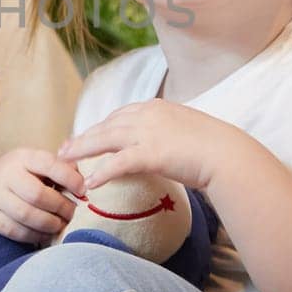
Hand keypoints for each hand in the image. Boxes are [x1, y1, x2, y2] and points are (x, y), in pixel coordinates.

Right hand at [0, 147, 85, 244]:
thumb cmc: (23, 176)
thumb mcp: (39, 166)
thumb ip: (61, 170)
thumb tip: (82, 185)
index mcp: (22, 157)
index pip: (48, 164)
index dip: (69, 178)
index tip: (82, 190)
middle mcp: (5, 174)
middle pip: (37, 194)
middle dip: (60, 207)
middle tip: (71, 212)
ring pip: (26, 215)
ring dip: (49, 224)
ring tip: (60, 224)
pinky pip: (14, 231)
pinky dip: (34, 235)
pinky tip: (45, 233)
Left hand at [56, 99, 236, 190]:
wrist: (228, 154)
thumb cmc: (214, 146)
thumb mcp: (186, 130)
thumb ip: (168, 132)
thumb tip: (161, 143)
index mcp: (156, 107)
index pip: (119, 115)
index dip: (100, 126)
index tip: (86, 134)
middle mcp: (148, 115)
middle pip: (106, 125)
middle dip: (83, 137)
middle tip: (63, 148)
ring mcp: (148, 133)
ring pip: (105, 140)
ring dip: (81, 150)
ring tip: (64, 161)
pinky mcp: (151, 153)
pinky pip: (118, 163)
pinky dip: (102, 172)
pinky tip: (90, 183)